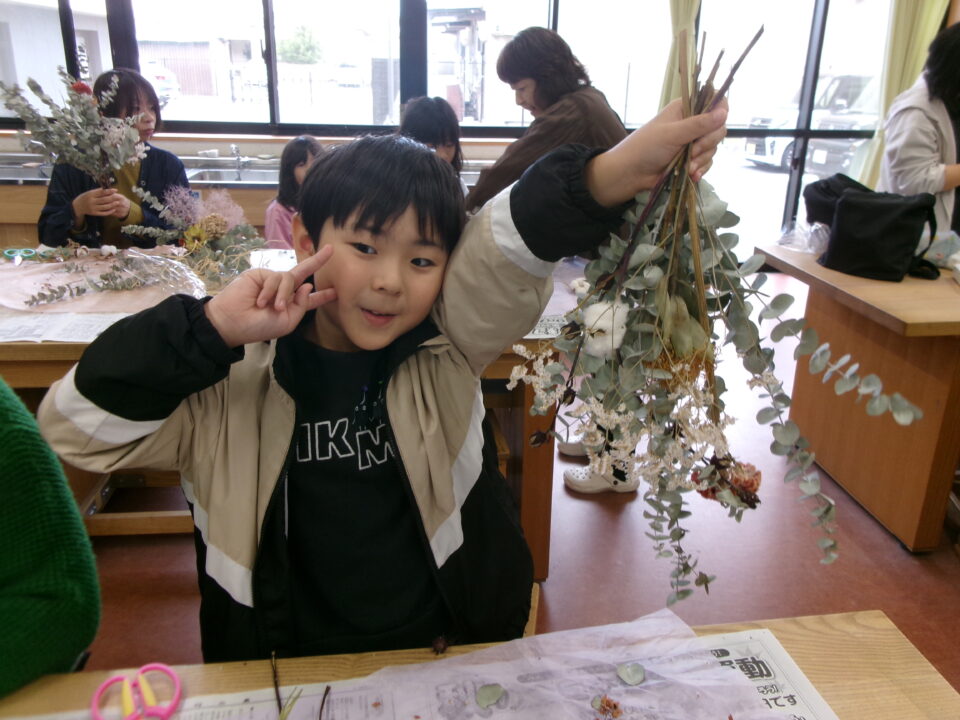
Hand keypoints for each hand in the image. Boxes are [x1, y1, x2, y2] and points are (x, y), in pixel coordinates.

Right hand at [72, 188, 128, 220]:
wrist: (77, 206)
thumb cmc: (85, 197)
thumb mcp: (89, 192)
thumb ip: (98, 191)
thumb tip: (108, 188)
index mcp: (90, 194)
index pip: (101, 192)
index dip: (109, 191)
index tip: (116, 190)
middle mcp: (91, 201)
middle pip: (104, 200)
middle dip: (113, 198)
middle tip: (119, 197)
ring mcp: (93, 208)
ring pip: (105, 207)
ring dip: (112, 205)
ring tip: (118, 203)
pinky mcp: (94, 213)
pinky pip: (103, 213)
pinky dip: (109, 211)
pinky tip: (114, 209)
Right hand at [204, 245, 336, 347]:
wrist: (233, 322)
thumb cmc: (260, 326)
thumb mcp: (287, 322)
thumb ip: (301, 305)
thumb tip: (308, 284)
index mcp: (292, 306)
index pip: (310, 299)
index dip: (323, 295)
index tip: (336, 291)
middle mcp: (284, 291)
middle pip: (303, 273)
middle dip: (317, 261)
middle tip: (331, 250)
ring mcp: (273, 281)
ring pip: (290, 278)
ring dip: (283, 294)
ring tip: (273, 307)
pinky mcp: (261, 274)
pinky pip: (275, 278)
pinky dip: (270, 291)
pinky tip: (260, 301)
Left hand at [585, 98, 728, 206]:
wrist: (630, 174)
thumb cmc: (646, 148)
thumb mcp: (673, 134)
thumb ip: (699, 124)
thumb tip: (724, 112)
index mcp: (685, 109)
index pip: (715, 102)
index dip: (720, 112)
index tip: (715, 124)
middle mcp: (691, 123)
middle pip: (718, 128)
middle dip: (708, 143)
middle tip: (692, 152)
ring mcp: (692, 142)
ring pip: (713, 148)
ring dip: (702, 159)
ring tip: (688, 167)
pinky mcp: (691, 160)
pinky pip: (707, 162)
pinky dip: (701, 169)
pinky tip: (692, 175)